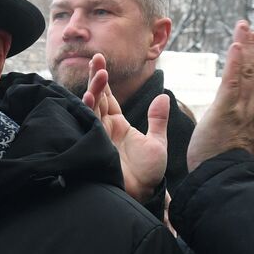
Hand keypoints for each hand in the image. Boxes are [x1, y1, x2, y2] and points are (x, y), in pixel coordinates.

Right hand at [84, 53, 168, 201]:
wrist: (143, 195)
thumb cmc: (149, 174)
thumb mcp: (157, 142)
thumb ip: (157, 119)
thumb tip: (163, 97)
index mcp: (119, 125)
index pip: (109, 98)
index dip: (104, 80)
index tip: (102, 61)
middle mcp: (106, 128)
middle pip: (98, 97)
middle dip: (96, 77)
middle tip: (95, 57)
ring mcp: (99, 135)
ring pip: (93, 107)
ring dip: (95, 89)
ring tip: (99, 72)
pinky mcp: (96, 143)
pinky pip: (90, 123)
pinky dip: (90, 108)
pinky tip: (92, 95)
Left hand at [186, 21, 253, 172]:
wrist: (223, 179)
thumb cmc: (227, 165)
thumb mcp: (246, 143)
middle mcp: (253, 110)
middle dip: (253, 48)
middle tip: (249, 29)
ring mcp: (241, 109)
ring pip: (246, 73)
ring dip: (245, 48)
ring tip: (243, 28)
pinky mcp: (227, 111)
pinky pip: (232, 82)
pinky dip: (236, 63)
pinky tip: (237, 45)